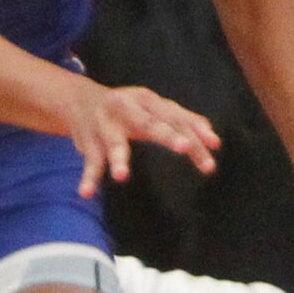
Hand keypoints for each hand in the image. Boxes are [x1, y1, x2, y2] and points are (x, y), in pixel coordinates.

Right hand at [67, 83, 219, 198]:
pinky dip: (88, 177)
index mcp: (147, 101)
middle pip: (149, 123)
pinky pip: (90, 161)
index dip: (194, 130)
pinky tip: (86, 193)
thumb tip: (213, 138)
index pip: (175, 117)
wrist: (79, 99)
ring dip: (118, 158)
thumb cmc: (128, 108)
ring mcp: (105, 124)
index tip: (214, 145)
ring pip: (113, 142)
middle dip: (166, 134)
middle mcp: (126, 108)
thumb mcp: (154, 109)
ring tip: (121, 177)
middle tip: (183, 147)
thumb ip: (182, 122)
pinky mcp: (89, 141)